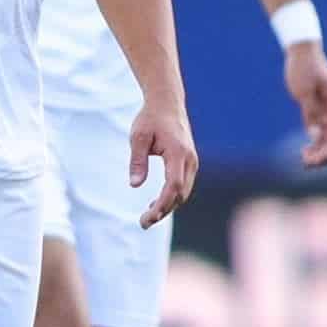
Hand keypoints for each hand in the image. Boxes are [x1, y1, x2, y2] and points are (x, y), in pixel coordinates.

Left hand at [127, 97, 199, 227]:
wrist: (167, 103)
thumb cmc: (150, 119)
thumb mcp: (138, 137)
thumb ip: (137, 160)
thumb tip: (135, 185)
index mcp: (178, 153)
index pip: (173, 186)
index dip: (163, 204)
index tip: (148, 216)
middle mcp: (189, 159)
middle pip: (180, 194)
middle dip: (163, 210)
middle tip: (143, 222)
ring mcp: (192, 161)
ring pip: (183, 192)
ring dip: (168, 206)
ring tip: (148, 217)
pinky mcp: (189, 162)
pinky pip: (183, 185)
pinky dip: (172, 197)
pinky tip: (157, 203)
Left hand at [282, 41, 326, 169]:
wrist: (301, 54)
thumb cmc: (304, 68)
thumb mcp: (304, 89)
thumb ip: (311, 111)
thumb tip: (315, 134)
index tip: (321, 156)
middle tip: (309, 163)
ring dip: (321, 153)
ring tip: (304, 160)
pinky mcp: (320, 114)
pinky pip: (322, 136)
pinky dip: (316, 146)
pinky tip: (305, 152)